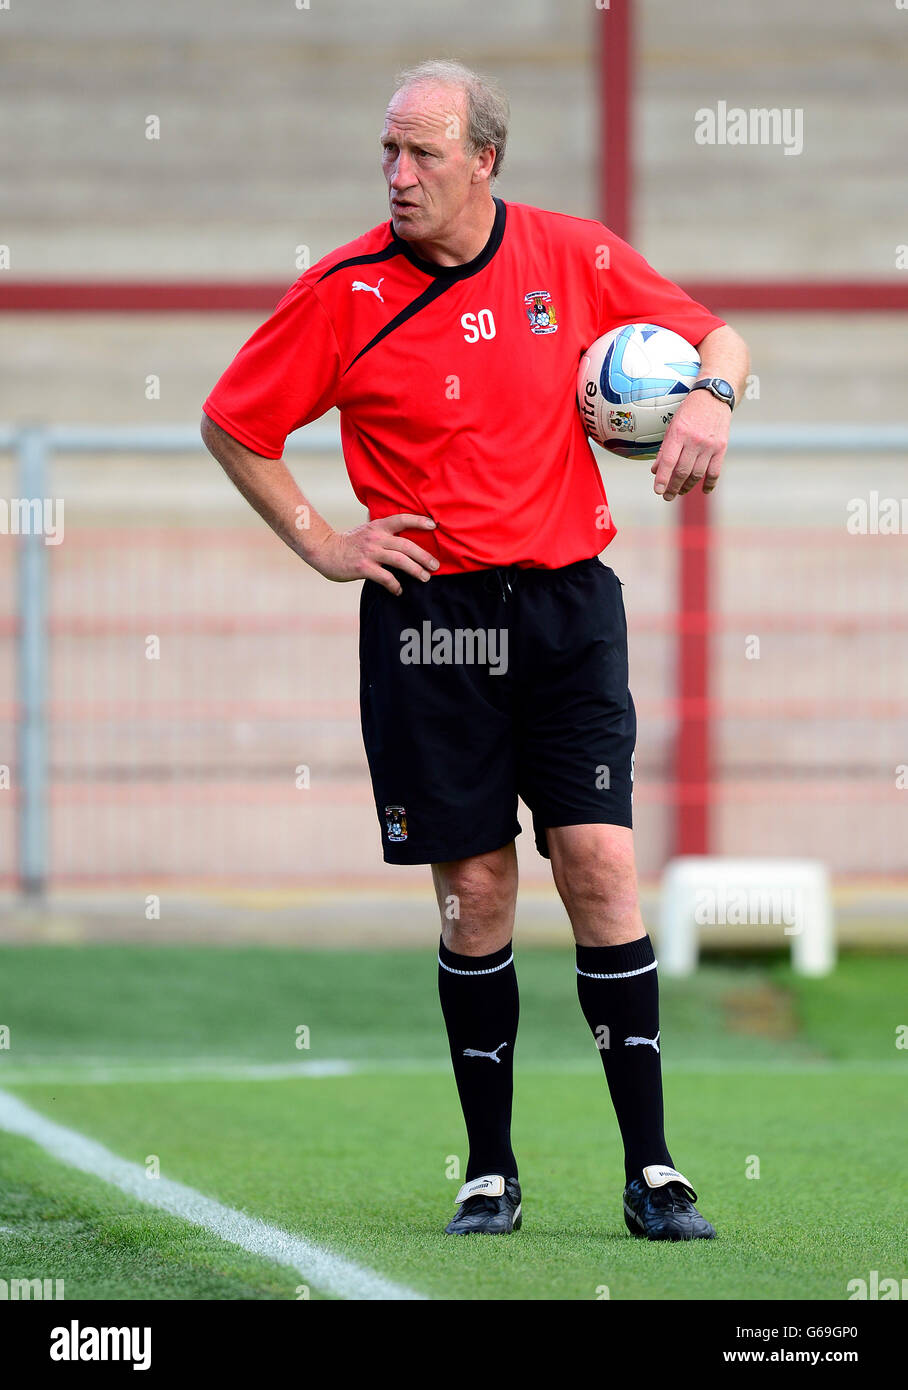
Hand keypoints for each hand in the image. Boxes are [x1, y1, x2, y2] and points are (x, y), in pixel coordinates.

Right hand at [309, 513, 438, 594]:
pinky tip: (399, 591)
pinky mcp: (363, 568)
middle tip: (435, 566)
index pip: (402, 519)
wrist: (324, 551)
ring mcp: (370, 553)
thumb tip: (403, 533)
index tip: (433, 526)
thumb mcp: (366, 531)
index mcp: (378, 526)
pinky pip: (386, 578)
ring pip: (400, 561)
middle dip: (424, 556)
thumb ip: (383, 531)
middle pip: (406, 545)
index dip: (418, 521)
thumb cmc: (349, 543)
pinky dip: (395, 586)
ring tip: (425, 578)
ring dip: (415, 570)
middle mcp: (376, 538)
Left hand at [651, 388, 730, 500]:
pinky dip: (709, 483)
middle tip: (667, 496)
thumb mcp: (672, 426)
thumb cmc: (689, 412)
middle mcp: (694, 440)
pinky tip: (704, 490)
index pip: (668, 461)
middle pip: (683, 471)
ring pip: (697, 474)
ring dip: (688, 486)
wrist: (714, 397)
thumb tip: (655, 470)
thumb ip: (664, 449)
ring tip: (681, 492)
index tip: (658, 491)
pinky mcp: (721, 447)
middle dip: (673, 487)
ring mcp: (709, 445)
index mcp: (679, 433)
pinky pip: (715, 471)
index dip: (662, 478)